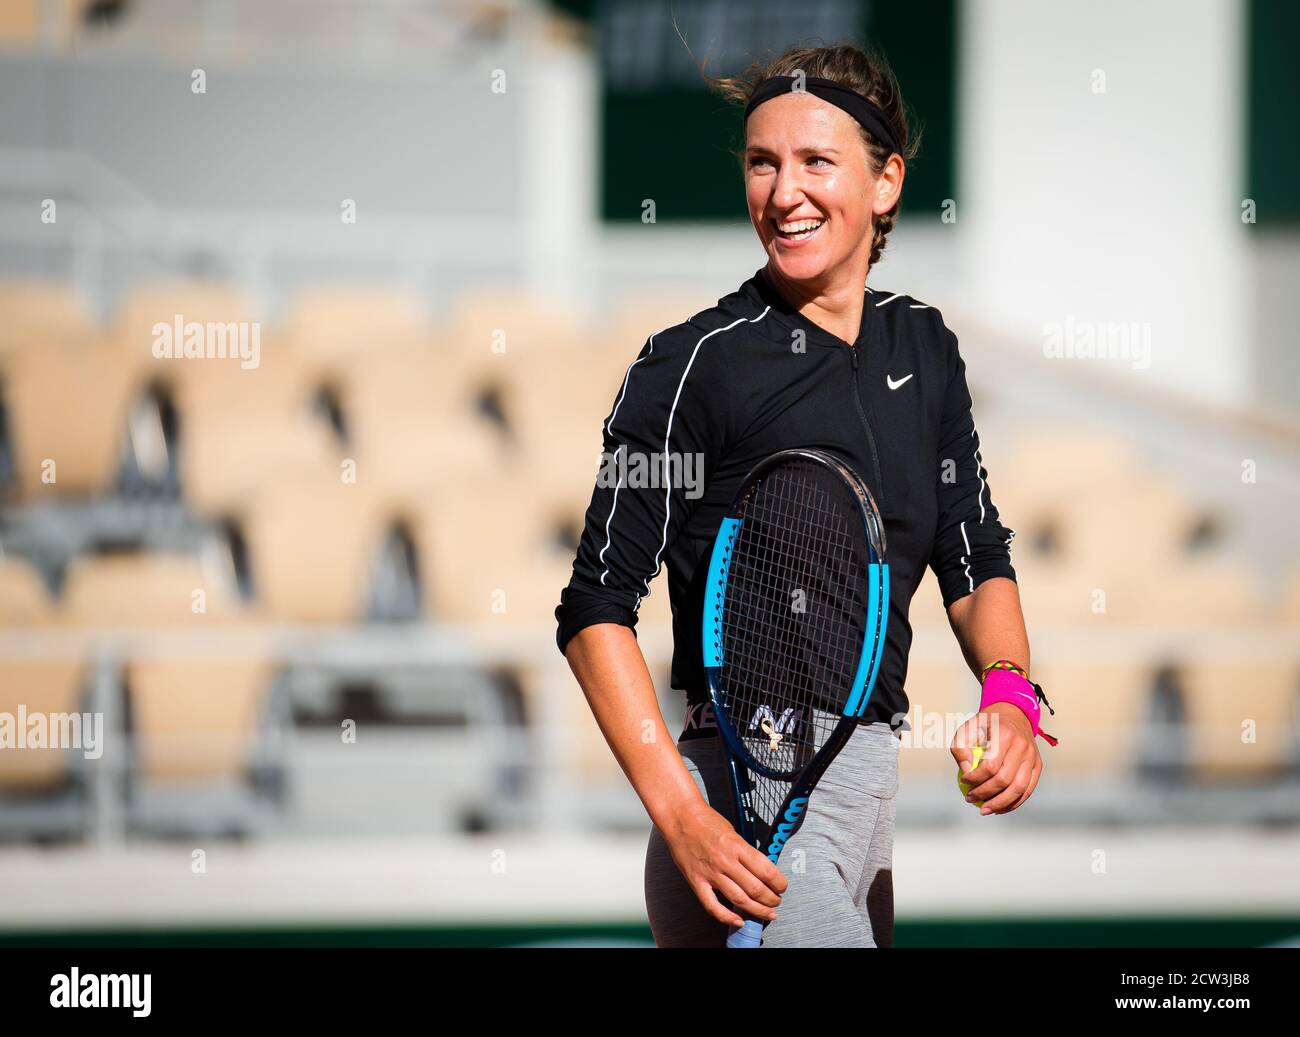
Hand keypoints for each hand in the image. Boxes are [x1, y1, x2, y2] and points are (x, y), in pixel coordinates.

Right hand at [661, 798, 787, 928]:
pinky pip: (712, 906)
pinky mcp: (697, 881)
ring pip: (739, 899)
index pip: (766, 870)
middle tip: (776, 902)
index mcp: (737, 846)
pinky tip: (739, 920)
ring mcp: (711, 873)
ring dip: (757, 910)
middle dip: (771, 900)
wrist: (680, 817)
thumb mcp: (733, 831)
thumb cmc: (705, 820)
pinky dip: (727, 917)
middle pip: (756, 888)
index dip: (779, 883)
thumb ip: (745, 851)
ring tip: (766, 913)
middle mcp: (725, 861)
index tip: (782, 886)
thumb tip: (759, 869)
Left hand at [952, 702, 1042, 814]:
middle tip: (970, 798)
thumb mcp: (967, 728)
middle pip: (1004, 780)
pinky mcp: (1038, 766)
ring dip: (1000, 804)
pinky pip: (1027, 790)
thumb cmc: (986, 723)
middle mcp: (1022, 747)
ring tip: (984, 809)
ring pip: (1018, 789)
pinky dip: (1014, 803)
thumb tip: (967, 772)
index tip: (963, 781)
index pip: (990, 766)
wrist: (1013, 712)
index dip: (975, 778)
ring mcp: (1033, 757)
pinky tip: (999, 808)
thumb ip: (960, 748)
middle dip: (985, 794)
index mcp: (1005, 735)